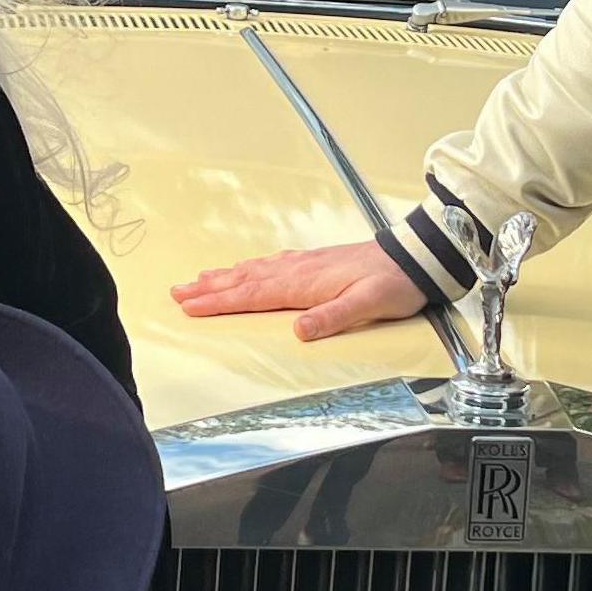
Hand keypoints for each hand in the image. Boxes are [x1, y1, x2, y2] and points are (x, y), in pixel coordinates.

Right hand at [172, 238, 424, 341]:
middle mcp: (298, 270)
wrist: (414, 259)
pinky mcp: (313, 262)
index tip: (190, 306)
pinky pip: (270, 265)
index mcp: (304, 284)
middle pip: (244, 281)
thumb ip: (333, 317)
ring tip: (197, 280)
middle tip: (177, 293)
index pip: (252, 295)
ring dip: (224, 277)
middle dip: (209, 289)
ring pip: (253, 271)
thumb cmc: (393, 283)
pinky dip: (248, 268)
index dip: (219, 302)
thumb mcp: (368, 305)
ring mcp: (304, 264)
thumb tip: (299, 331)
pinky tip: (243, 269)